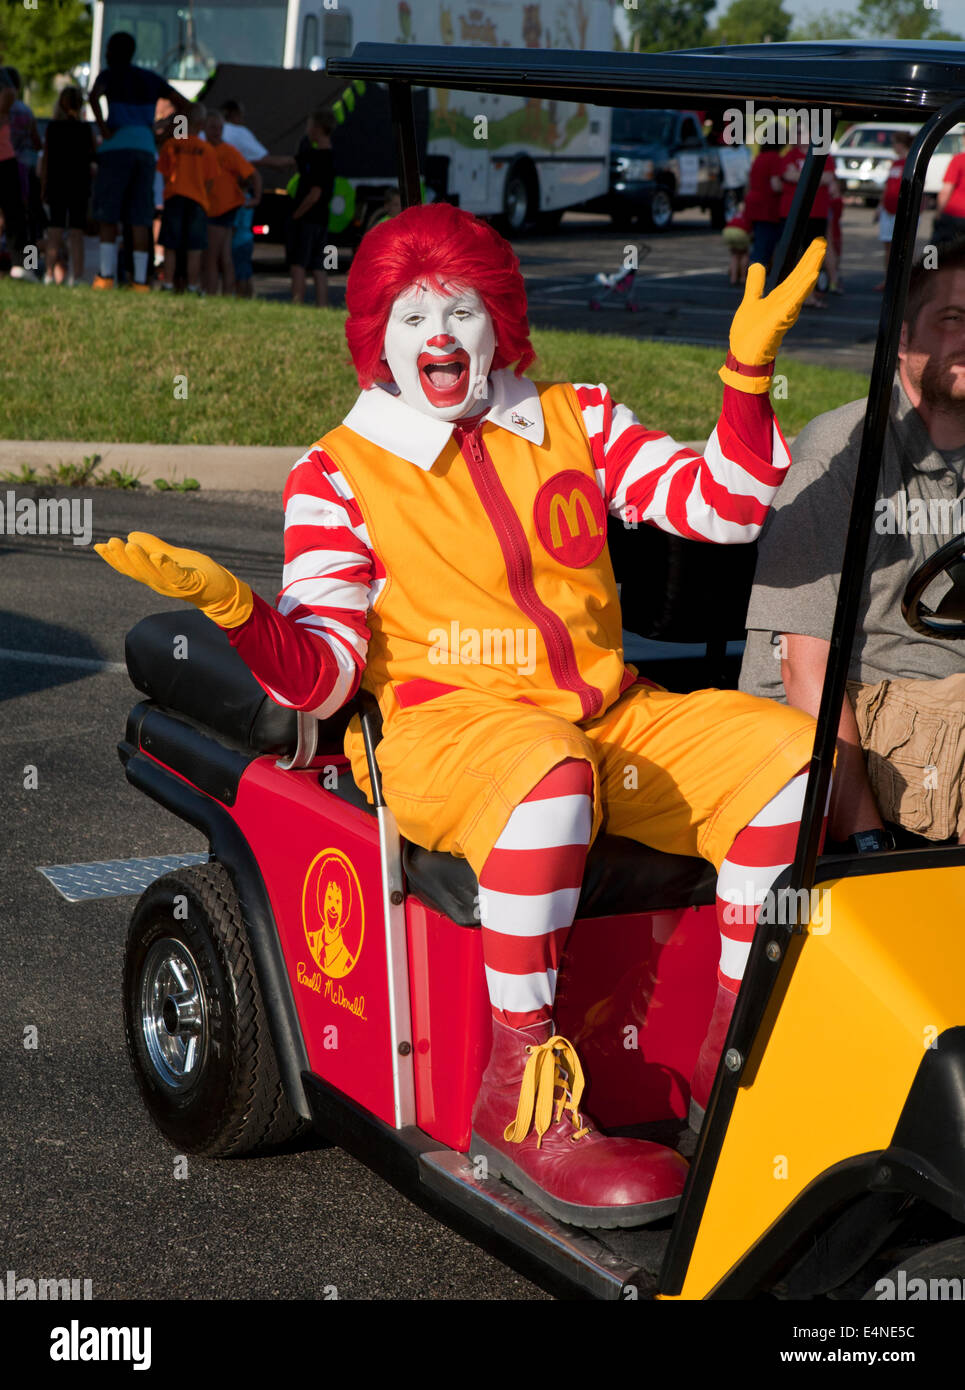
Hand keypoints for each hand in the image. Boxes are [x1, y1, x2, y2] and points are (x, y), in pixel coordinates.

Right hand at [94, 531, 252, 628]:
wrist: (221, 589)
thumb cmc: (196, 573)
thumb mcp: (171, 555)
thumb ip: (152, 546)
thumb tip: (130, 536)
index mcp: (153, 576)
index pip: (129, 568)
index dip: (113, 559)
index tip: (99, 546)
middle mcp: (160, 583)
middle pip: (136, 571)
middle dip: (121, 558)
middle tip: (110, 542)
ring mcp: (175, 585)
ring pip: (153, 574)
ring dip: (140, 560)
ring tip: (129, 545)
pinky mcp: (192, 583)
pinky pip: (177, 576)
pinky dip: (167, 567)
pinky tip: (158, 556)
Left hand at [720, 238, 826, 392]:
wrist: (743, 356)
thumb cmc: (748, 334)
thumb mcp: (751, 301)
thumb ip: (756, 284)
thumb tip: (757, 265)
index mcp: (780, 298)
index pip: (796, 275)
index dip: (806, 259)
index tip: (817, 243)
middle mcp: (786, 303)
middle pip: (801, 277)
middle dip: (811, 259)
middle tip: (822, 241)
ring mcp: (784, 311)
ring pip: (800, 286)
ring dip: (810, 268)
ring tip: (820, 251)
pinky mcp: (780, 319)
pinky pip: (793, 302)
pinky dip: (802, 289)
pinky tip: (811, 276)